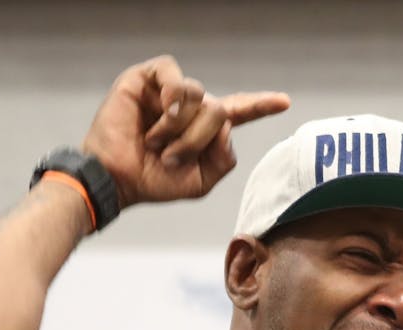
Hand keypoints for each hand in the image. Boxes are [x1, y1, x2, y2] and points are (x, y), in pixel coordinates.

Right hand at [80, 55, 289, 209]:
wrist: (118, 179)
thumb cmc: (154, 181)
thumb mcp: (201, 180)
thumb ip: (224, 157)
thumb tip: (226, 124)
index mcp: (203, 129)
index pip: (237, 112)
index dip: (260, 105)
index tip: (284, 102)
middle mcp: (188, 106)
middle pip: (220, 110)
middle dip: (198, 139)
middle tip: (170, 157)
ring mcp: (168, 91)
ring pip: (199, 96)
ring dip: (179, 127)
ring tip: (155, 142)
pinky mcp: (146, 79)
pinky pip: (174, 75)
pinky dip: (171, 97)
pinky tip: (161, 112)